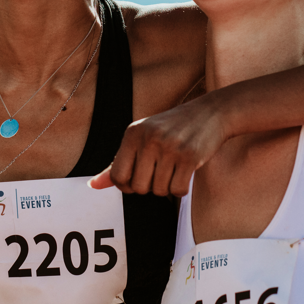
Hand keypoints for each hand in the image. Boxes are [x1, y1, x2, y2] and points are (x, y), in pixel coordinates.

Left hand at [89, 94, 227, 196]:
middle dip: (149, 186)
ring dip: (167, 186)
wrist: (210, 112)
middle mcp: (149, 139)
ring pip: (159, 191)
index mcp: (133, 133)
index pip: (118, 176)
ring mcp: (170, 148)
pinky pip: (178, 190)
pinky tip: (185, 172)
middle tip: (160, 171)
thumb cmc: (172, 127)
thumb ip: (119, 162)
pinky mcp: (190, 157)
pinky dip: (181, 188)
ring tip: (174, 168)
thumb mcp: (143, 137)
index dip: (127, 185)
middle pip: (138, 187)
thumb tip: (93, 186)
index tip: (139, 178)